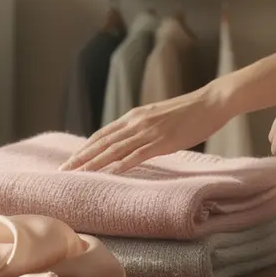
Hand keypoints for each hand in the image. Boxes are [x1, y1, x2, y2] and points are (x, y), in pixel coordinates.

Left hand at [64, 87, 233, 172]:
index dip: (84, 148)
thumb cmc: (188, 112)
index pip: (101, 135)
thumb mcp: (158, 118)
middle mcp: (136, 122)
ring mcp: (149, 131)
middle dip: (81, 158)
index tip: (70, 161)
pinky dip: (122, 164)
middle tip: (63, 170)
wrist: (212, 101)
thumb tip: (129, 142)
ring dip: (94, 163)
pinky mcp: (163, 141)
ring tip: (78, 174)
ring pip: (115, 150)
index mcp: (133, 117)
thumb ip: (141, 128)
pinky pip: (138, 154)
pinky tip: (110, 172)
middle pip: (102, 143)